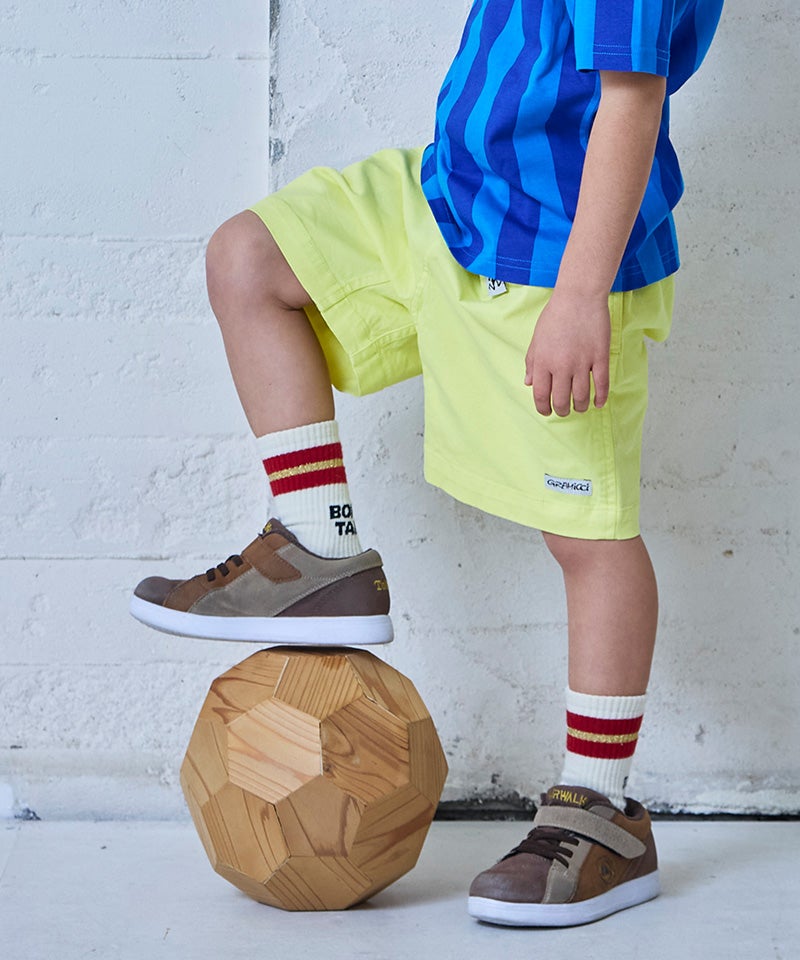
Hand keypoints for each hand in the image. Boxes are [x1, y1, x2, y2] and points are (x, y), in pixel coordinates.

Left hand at [524, 289, 610, 416]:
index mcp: (543, 362)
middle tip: (564, 411)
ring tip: (580, 407)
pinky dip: (600, 397)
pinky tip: (598, 403)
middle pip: (561, 400)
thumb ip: (532, 362)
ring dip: (580, 407)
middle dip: (562, 410)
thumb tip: (529, 383)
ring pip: (582, 396)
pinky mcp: (600, 357)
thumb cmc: (555, 315)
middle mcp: (561, 366)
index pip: (541, 394)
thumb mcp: (537, 338)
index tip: (546, 412)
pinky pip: (602, 384)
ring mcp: (582, 362)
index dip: (543, 408)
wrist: (578, 296)